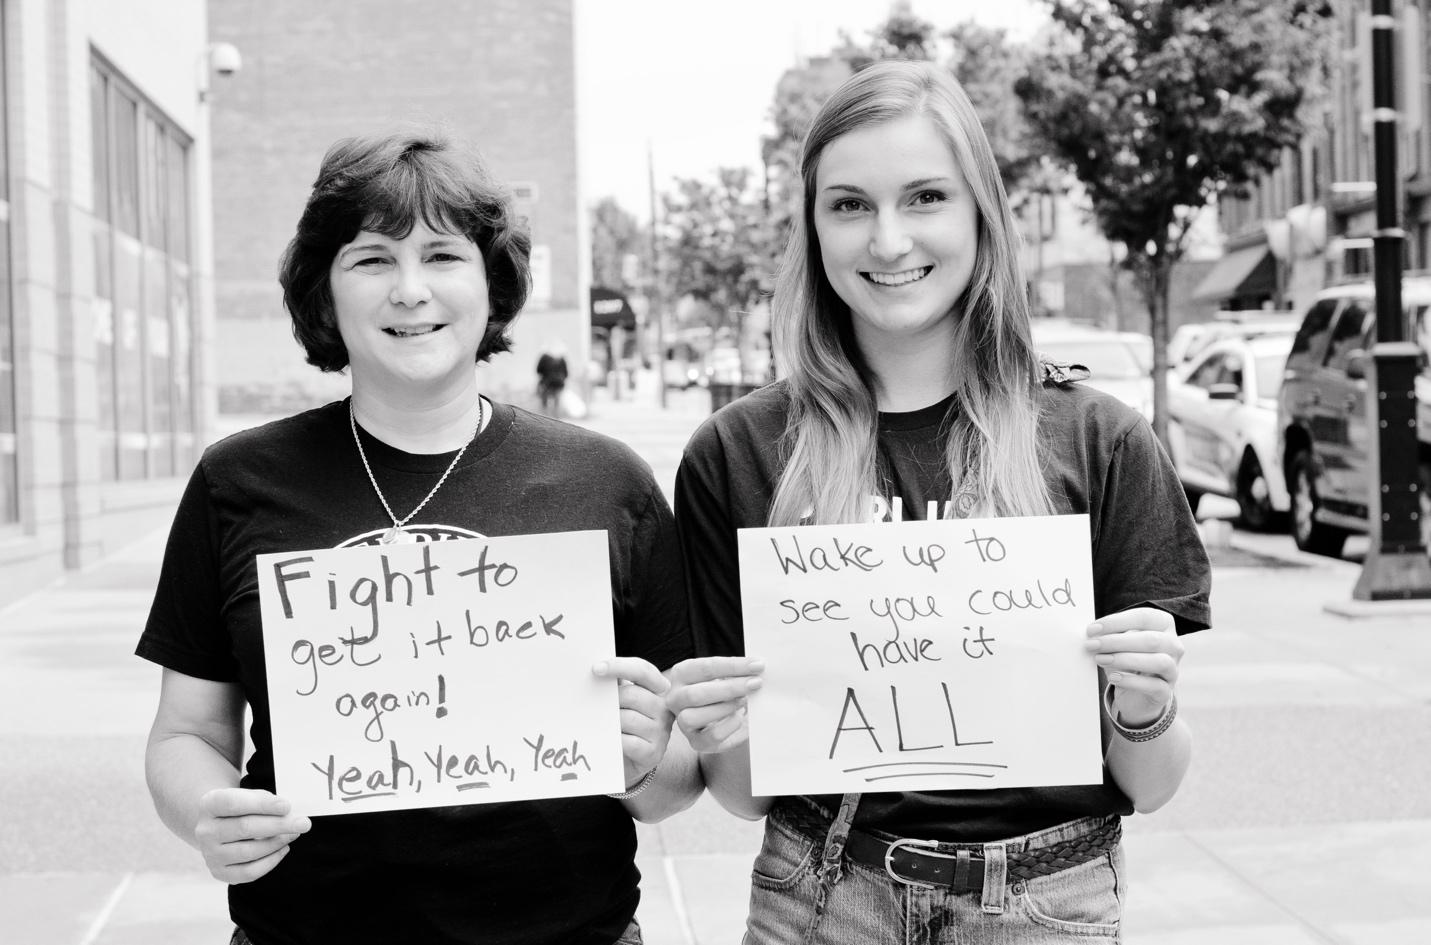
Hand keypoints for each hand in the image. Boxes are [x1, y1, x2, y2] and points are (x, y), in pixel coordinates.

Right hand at [193, 788, 310, 883]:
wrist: (219, 825)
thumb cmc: (241, 807)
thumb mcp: (247, 795)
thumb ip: (264, 801)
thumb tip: (288, 814)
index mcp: (209, 804)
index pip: (234, 803)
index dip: (262, 805)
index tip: (287, 806)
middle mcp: (205, 830)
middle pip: (244, 828)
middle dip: (278, 825)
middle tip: (304, 823)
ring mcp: (210, 854)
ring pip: (248, 851)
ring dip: (277, 842)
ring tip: (294, 834)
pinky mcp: (219, 872)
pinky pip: (248, 872)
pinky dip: (270, 861)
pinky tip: (283, 849)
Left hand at [593, 657, 673, 789]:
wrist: (626, 760)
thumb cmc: (622, 724)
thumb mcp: (621, 700)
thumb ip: (615, 684)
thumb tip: (597, 670)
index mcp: (658, 687)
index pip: (641, 670)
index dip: (619, 666)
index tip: (596, 669)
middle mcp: (665, 707)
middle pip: (632, 694)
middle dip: (610, 701)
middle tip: (598, 709)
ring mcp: (662, 730)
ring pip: (628, 718)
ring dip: (610, 723)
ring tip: (604, 727)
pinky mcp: (654, 752)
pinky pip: (628, 741)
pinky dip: (615, 741)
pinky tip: (611, 742)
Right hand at [665, 656, 764, 753]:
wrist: (722, 718)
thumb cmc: (723, 690)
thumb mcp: (724, 676)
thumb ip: (736, 672)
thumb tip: (756, 669)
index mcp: (682, 674)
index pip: (705, 668)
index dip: (733, 666)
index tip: (757, 665)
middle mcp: (675, 698)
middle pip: (696, 694)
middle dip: (730, 688)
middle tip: (755, 683)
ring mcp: (682, 722)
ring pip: (694, 717)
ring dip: (725, 708)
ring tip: (745, 700)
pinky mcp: (696, 741)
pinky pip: (711, 736)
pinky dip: (730, 725)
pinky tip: (740, 716)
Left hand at [1086, 608, 1183, 726]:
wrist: (1136, 695)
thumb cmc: (1126, 660)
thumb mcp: (1119, 644)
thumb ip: (1111, 635)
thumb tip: (1093, 633)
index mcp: (1164, 625)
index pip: (1145, 617)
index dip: (1117, 622)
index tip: (1092, 629)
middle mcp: (1173, 646)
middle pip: (1151, 639)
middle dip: (1117, 641)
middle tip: (1092, 645)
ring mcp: (1173, 670)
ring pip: (1158, 661)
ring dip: (1125, 659)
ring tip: (1100, 659)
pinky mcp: (1166, 692)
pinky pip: (1154, 686)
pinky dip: (1131, 681)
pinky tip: (1113, 678)